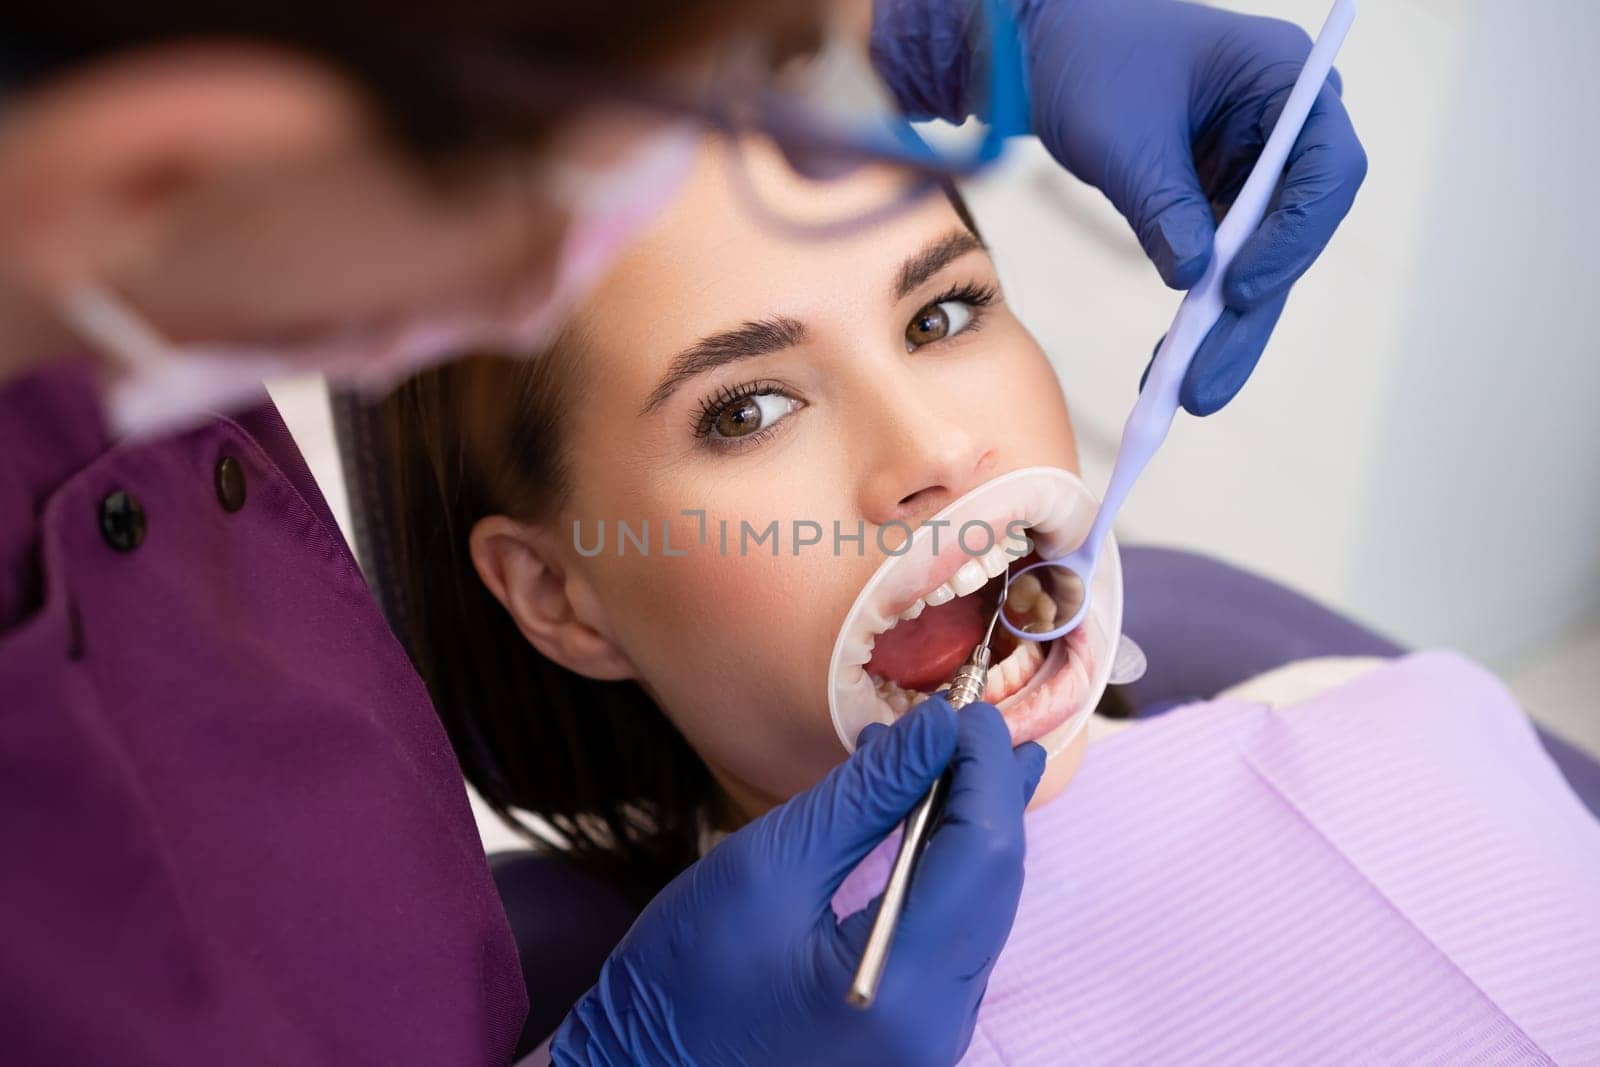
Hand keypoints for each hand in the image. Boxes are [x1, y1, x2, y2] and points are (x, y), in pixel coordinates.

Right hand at [548, 696, 1046, 1065]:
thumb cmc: (681, 978)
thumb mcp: (767, 866)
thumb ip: (864, 796)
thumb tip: (937, 728)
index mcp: (901, 986)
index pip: (984, 853)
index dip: (982, 767)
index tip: (962, 706)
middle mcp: (939, 1026)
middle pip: (998, 886)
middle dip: (988, 792)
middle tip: (965, 719)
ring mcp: (932, 1040)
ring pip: (986, 912)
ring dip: (971, 827)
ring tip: (945, 757)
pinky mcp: (915, 1037)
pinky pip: (957, 940)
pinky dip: (949, 871)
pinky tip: (924, 822)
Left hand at [874, 0, 1366, 414]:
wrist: (1044, 47)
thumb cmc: (1086, 60)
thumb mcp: (1121, 136)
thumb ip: (1162, 204)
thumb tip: (1195, 279)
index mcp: (1284, 81)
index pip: (1325, 172)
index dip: (1291, 240)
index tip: (1239, 292)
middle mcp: (1284, 127)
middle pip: (1291, 235)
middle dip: (1248, 315)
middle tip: (1205, 386)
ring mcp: (1254, 169)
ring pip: (1257, 265)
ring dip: (1223, 333)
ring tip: (1185, 397)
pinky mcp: (1220, 201)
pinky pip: (1220, 268)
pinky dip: (1196, 317)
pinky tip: (1167, 369)